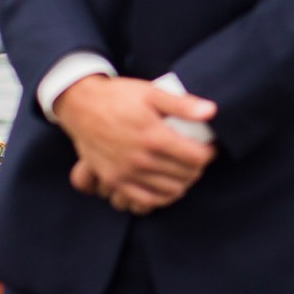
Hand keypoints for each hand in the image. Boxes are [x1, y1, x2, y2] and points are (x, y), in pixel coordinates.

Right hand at [54, 75, 216, 215]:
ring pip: (169, 191)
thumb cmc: (119, 97)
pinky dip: (162, 198)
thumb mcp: (152, 93)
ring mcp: (126, 173)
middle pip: (186, 175)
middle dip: (198, 167)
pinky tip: (169, 188)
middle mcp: (141, 159)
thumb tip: (212, 111)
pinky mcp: (114, 181)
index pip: (196, 157)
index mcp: (154, 136)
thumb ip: (183, 104)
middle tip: (199, 158)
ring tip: (186, 171)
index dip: (209, 154)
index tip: (210, 147)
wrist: (81, 106)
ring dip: (184, 183)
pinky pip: (145, 200)